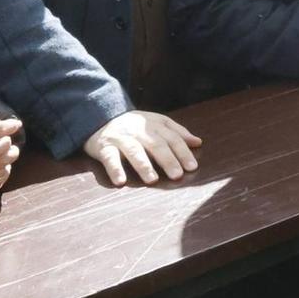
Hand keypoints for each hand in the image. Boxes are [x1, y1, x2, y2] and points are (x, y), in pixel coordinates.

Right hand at [83, 111, 200, 186]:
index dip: (182, 152)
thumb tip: (198, 142)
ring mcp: (121, 137)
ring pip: (134, 150)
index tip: (192, 167)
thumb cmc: (134, 125)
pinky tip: (121, 182)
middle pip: (156, 144)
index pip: (172, 138)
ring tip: (153, 180)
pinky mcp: (103, 146)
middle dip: (168, 160)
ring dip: (143, 165)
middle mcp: (139, 130)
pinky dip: (115, 169)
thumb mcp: (157, 123)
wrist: (100, 116)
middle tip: (177, 175)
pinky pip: (109, 158)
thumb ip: (177, 132)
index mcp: (154, 124)